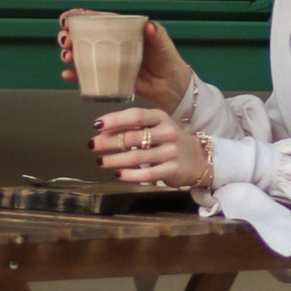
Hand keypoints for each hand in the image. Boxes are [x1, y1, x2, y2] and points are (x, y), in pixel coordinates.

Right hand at [56, 17, 192, 110]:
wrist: (169, 85)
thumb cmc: (166, 58)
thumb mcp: (162, 42)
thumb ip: (156, 33)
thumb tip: (149, 26)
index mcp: (119, 30)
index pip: (95, 19)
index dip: (77, 17)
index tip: (66, 20)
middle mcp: (109, 43)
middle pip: (82, 36)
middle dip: (68, 36)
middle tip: (66, 41)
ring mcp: (106, 61)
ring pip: (80, 54)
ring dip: (68, 54)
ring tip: (67, 57)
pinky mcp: (107, 78)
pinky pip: (87, 76)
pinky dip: (75, 75)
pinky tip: (68, 75)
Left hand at [90, 107, 211, 190]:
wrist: (197, 159)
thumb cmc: (168, 140)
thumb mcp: (156, 127)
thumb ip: (134, 126)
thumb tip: (102, 129)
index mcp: (161, 117)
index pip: (135, 116)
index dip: (115, 120)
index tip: (96, 125)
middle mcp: (167, 132)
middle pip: (133, 137)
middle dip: (109, 141)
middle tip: (93, 145)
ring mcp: (171, 152)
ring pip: (136, 157)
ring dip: (114, 160)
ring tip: (101, 161)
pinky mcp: (172, 170)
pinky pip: (147, 174)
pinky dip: (129, 175)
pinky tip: (118, 174)